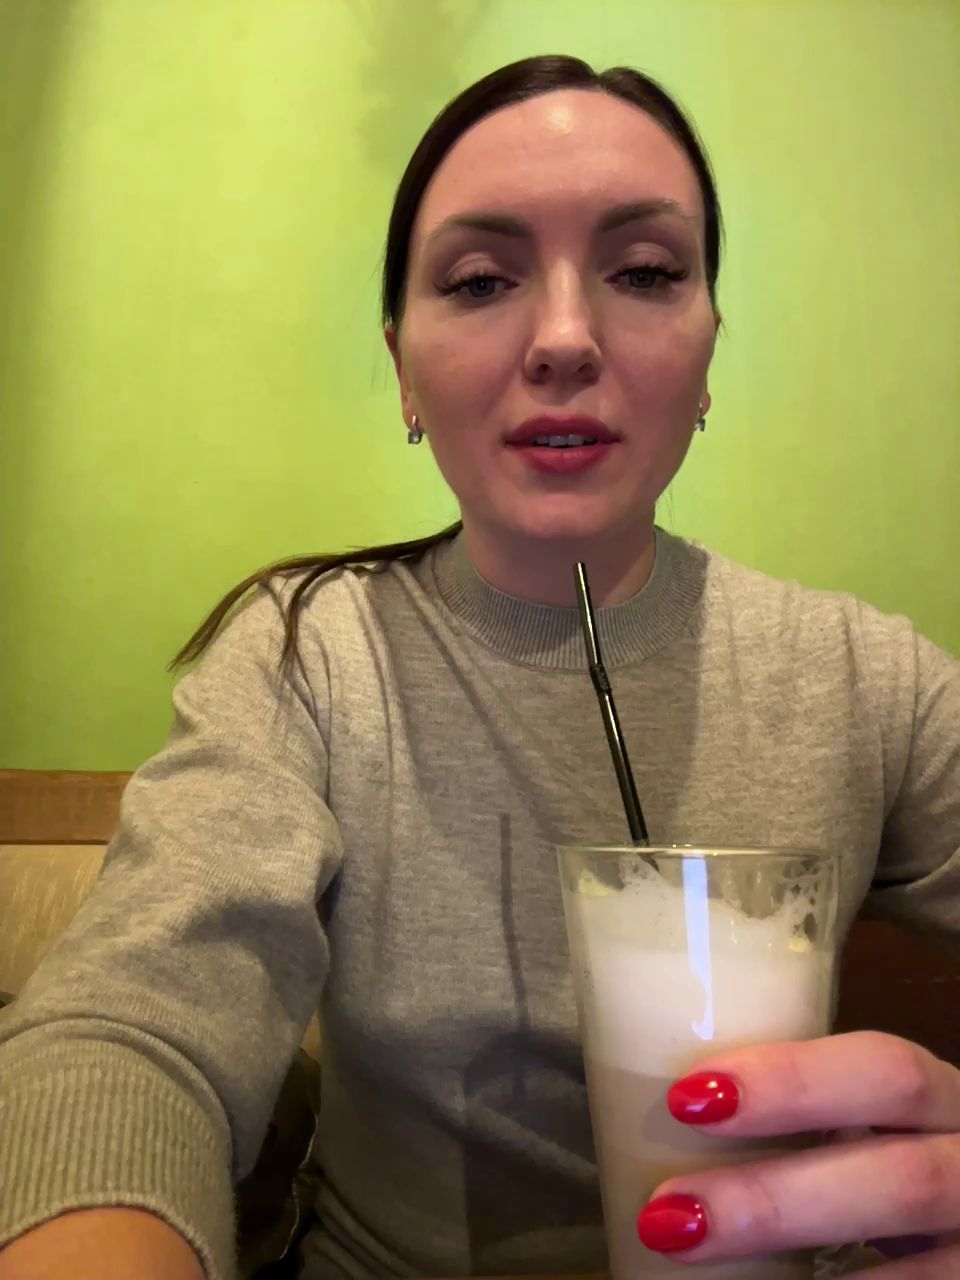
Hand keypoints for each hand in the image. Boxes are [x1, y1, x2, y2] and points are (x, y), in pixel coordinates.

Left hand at [637, 1032, 959, 1275]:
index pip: (884, 1068)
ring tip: (691, 1259)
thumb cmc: (900, 1156)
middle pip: (901, 1180)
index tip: (687, 1096)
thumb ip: (807, 1115)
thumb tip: (670, 1113)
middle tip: (668, 1211)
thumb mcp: (876, 1122)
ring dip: (794, 1262)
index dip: (790, 1080)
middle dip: (774, 1200)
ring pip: (917, 1272)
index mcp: (941, 1097)